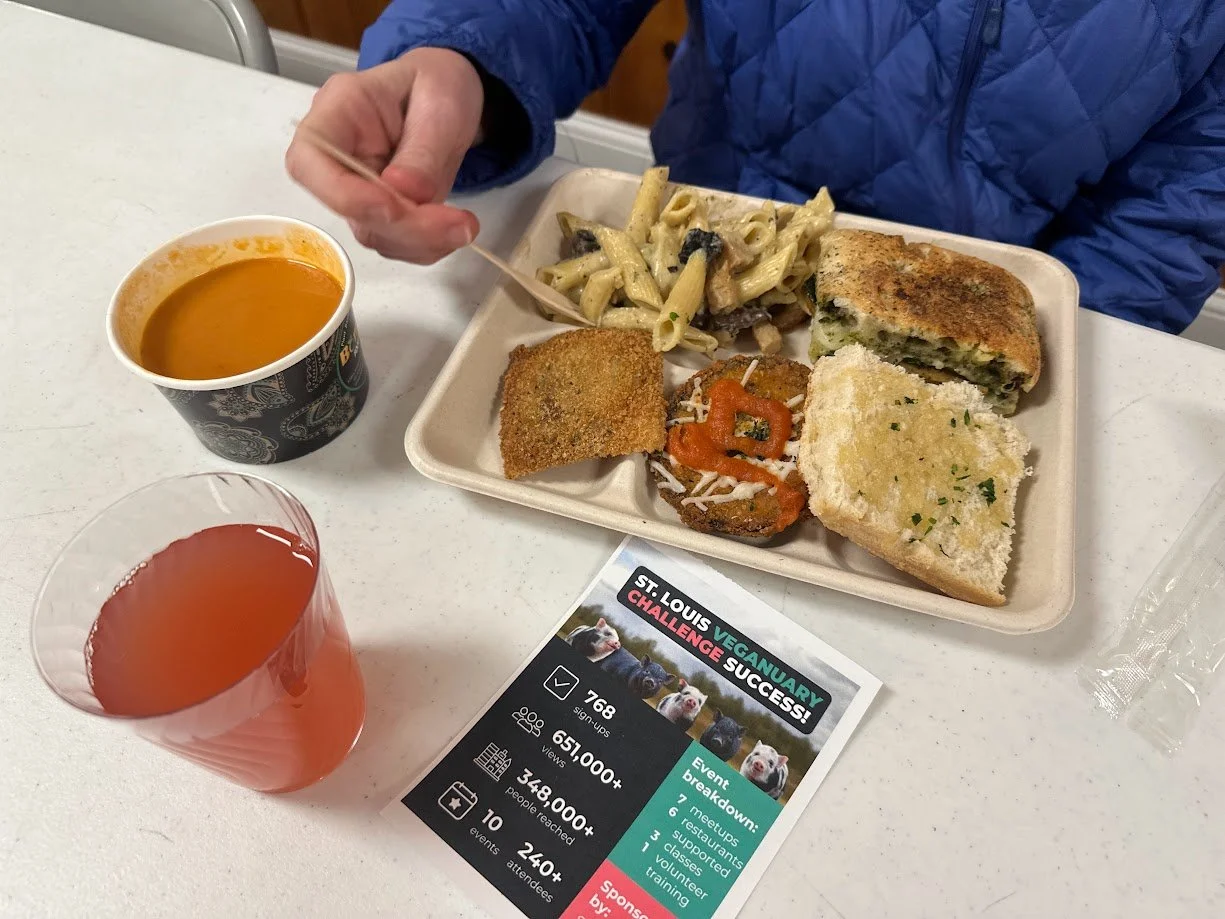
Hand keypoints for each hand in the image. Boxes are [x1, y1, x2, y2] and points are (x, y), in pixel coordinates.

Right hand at [285, 48, 483, 263]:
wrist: (450, 96)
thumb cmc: (438, 85)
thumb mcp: (441, 103)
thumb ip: (423, 148)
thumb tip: (403, 192)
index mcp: (338, 111)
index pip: (308, 161)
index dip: (342, 194)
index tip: (392, 208)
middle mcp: (338, 155)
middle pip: (346, 207)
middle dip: (403, 226)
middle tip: (457, 226)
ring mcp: (356, 187)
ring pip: (373, 232)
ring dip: (420, 241)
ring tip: (465, 225)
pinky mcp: (379, 212)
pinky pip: (395, 241)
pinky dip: (427, 246)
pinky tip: (455, 228)